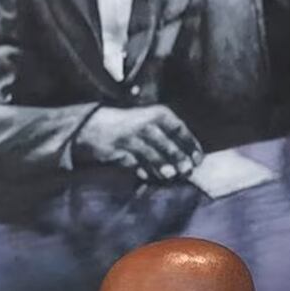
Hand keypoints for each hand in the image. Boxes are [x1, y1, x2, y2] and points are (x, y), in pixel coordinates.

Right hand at [73, 106, 203, 181]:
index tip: (198, 160)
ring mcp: (130, 137)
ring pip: (151, 154)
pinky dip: (141, 170)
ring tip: (169, 176)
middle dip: (178, 158)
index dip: (191, 146)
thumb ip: (167, 138)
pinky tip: (146, 176)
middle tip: (186, 171)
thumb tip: (186, 158)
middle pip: (167, 144)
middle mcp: (146, 124)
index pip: (180, 130)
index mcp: (159, 114)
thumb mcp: (150, 123)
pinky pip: (133, 163)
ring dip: (162, 166)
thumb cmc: (128, 126)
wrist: (92, 126)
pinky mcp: (117, 150)